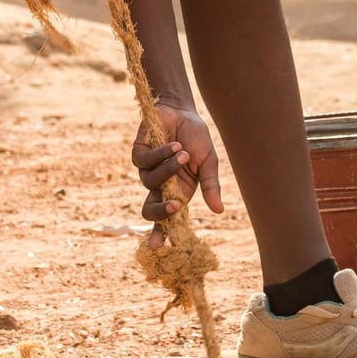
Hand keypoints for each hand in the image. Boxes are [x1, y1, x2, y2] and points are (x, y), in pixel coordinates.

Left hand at [131, 102, 223, 246]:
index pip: (165, 218)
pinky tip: (174, 145)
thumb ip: (210, 186)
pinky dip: (161, 154)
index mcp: (177, 192)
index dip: (159, 233)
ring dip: (169, 168)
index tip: (157, 246)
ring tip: (184, 153)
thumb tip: (218, 211)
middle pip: (149, 210)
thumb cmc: (196, 138)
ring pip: (150, 182)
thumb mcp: (208, 163)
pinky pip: (144, 161)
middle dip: (160, 212)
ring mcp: (147, 170)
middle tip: (174, 206)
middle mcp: (159, 185)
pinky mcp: (138, 153)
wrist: (183, 111)